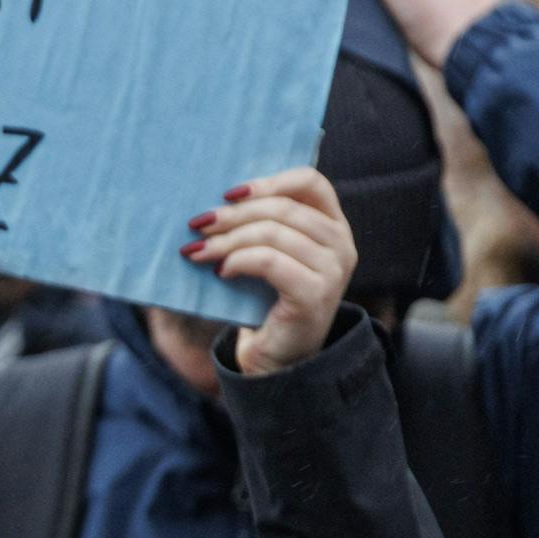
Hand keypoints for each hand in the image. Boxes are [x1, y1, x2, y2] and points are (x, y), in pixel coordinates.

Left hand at [181, 168, 356, 375]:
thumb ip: (259, 220)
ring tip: (199, 251)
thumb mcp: (267, 251)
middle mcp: (342, 245)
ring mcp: (334, 271)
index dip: (268, 181)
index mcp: (333, 226)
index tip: (228, 194)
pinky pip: (270, 261)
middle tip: (196, 224)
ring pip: (273, 233)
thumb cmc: (264, 296)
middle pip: (282, 207)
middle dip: (233, 214)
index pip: (311, 182)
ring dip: (227, 239)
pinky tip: (220, 272)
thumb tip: (217, 196)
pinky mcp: (316, 295)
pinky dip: (238, 261)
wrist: (276, 356)